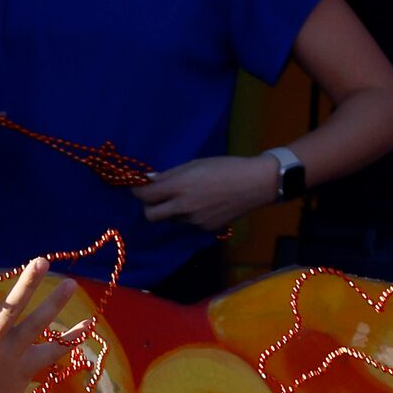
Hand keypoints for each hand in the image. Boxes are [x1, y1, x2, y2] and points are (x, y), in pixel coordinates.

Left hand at [130, 154, 277, 231]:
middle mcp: (183, 207)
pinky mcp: (205, 229)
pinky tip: (204, 203)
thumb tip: (149, 180)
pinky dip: (188, 214)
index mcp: (179, 187)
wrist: (255, 184)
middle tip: (155, 196)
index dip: (138, 190)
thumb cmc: (225, 167)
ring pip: (171, 219)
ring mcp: (193, 221)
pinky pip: (188, 223)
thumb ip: (170, 174)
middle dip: (149, 206)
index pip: (146, 195)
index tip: (138, 186)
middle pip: (151, 215)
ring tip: (188, 196)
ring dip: (171, 209)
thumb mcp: (195, 164)